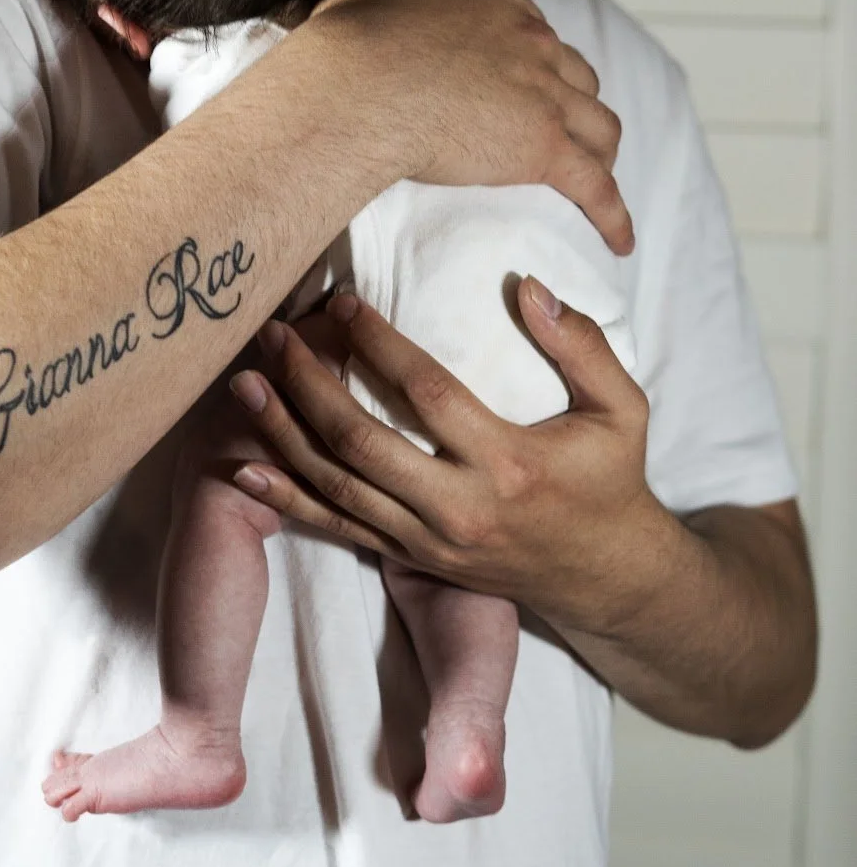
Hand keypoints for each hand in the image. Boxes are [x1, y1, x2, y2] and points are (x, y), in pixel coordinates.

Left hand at [228, 285, 672, 637]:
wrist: (606, 579)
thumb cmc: (611, 480)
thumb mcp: (622, 409)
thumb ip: (582, 345)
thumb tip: (530, 286)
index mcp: (508, 463)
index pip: (426, 394)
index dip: (377, 343)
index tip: (342, 302)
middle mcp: (459, 507)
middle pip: (361, 442)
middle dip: (308, 385)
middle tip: (273, 335)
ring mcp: (428, 541)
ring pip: (337, 486)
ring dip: (283, 433)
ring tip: (244, 383)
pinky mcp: (410, 558)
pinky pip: (338, 528)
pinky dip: (287, 498)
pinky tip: (244, 467)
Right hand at [309, 0, 632, 254]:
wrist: (356, 85)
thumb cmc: (356, 31)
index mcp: (498, 1)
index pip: (533, 27)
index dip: (532, 55)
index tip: (521, 77)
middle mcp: (532, 40)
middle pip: (573, 73)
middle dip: (571, 99)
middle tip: (557, 125)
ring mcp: (543, 94)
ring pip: (598, 124)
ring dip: (600, 148)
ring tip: (592, 172)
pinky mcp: (543, 147)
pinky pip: (595, 186)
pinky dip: (613, 213)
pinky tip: (619, 239)